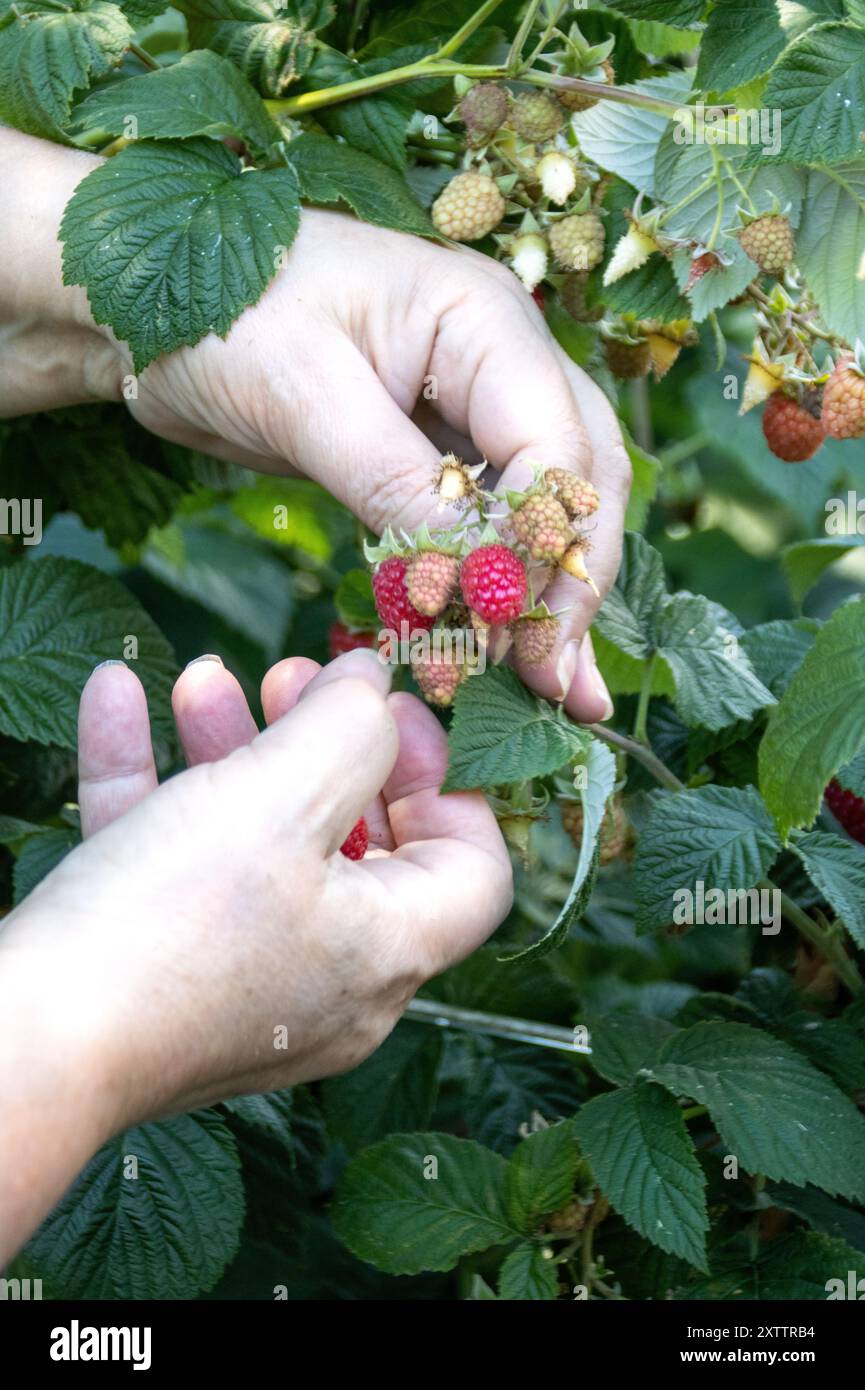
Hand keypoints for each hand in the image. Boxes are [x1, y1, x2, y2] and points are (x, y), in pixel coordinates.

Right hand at [0, 649, 510, 1260]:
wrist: (25, 1045)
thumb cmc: (170, 925)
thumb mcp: (281, 798)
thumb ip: (350, 728)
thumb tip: (375, 683)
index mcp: (386, 950)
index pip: (471, 869)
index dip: (445, 778)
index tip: (390, 715)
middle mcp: (329, 979)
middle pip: (356, 842)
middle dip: (322, 744)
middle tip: (292, 679)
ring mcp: (243, 982)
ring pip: (258, 845)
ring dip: (234, 750)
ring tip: (202, 679)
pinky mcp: (162, 976)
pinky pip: (173, 867)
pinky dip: (153, 783)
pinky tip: (115, 698)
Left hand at [1, 130, 629, 721]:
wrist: (149, 307)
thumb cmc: (219, 311)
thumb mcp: (302, 392)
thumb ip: (391, 477)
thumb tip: (471, 573)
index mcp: (484, 320)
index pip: (555, 443)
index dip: (543, 544)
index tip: (509, 630)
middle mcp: (500, 362)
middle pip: (578, 481)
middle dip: (571, 582)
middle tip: (558, 683)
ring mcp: (471, 409)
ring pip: (545, 512)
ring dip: (550, 599)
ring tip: (560, 693)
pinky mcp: (433, 456)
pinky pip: (487, 528)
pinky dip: (495, 591)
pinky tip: (502, 653)